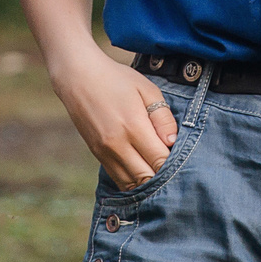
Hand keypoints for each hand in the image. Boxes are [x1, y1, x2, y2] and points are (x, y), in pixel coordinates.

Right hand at [48, 50, 178, 190]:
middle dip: (164, 175)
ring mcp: (105, 153)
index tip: (182, 155)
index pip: (160, 160)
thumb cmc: (117, 79)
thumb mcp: (147, 89)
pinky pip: (119, 180)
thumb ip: (163, 117)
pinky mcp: (97, 155)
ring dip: (148, 182)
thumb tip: (173, 142)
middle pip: (147, 178)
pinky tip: (143, 171)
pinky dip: (134, 181)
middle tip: (175, 166)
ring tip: (159, 169)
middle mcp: (117, 145)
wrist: (78, 77)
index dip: (175, 163)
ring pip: (132, 184)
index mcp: (133, 127)